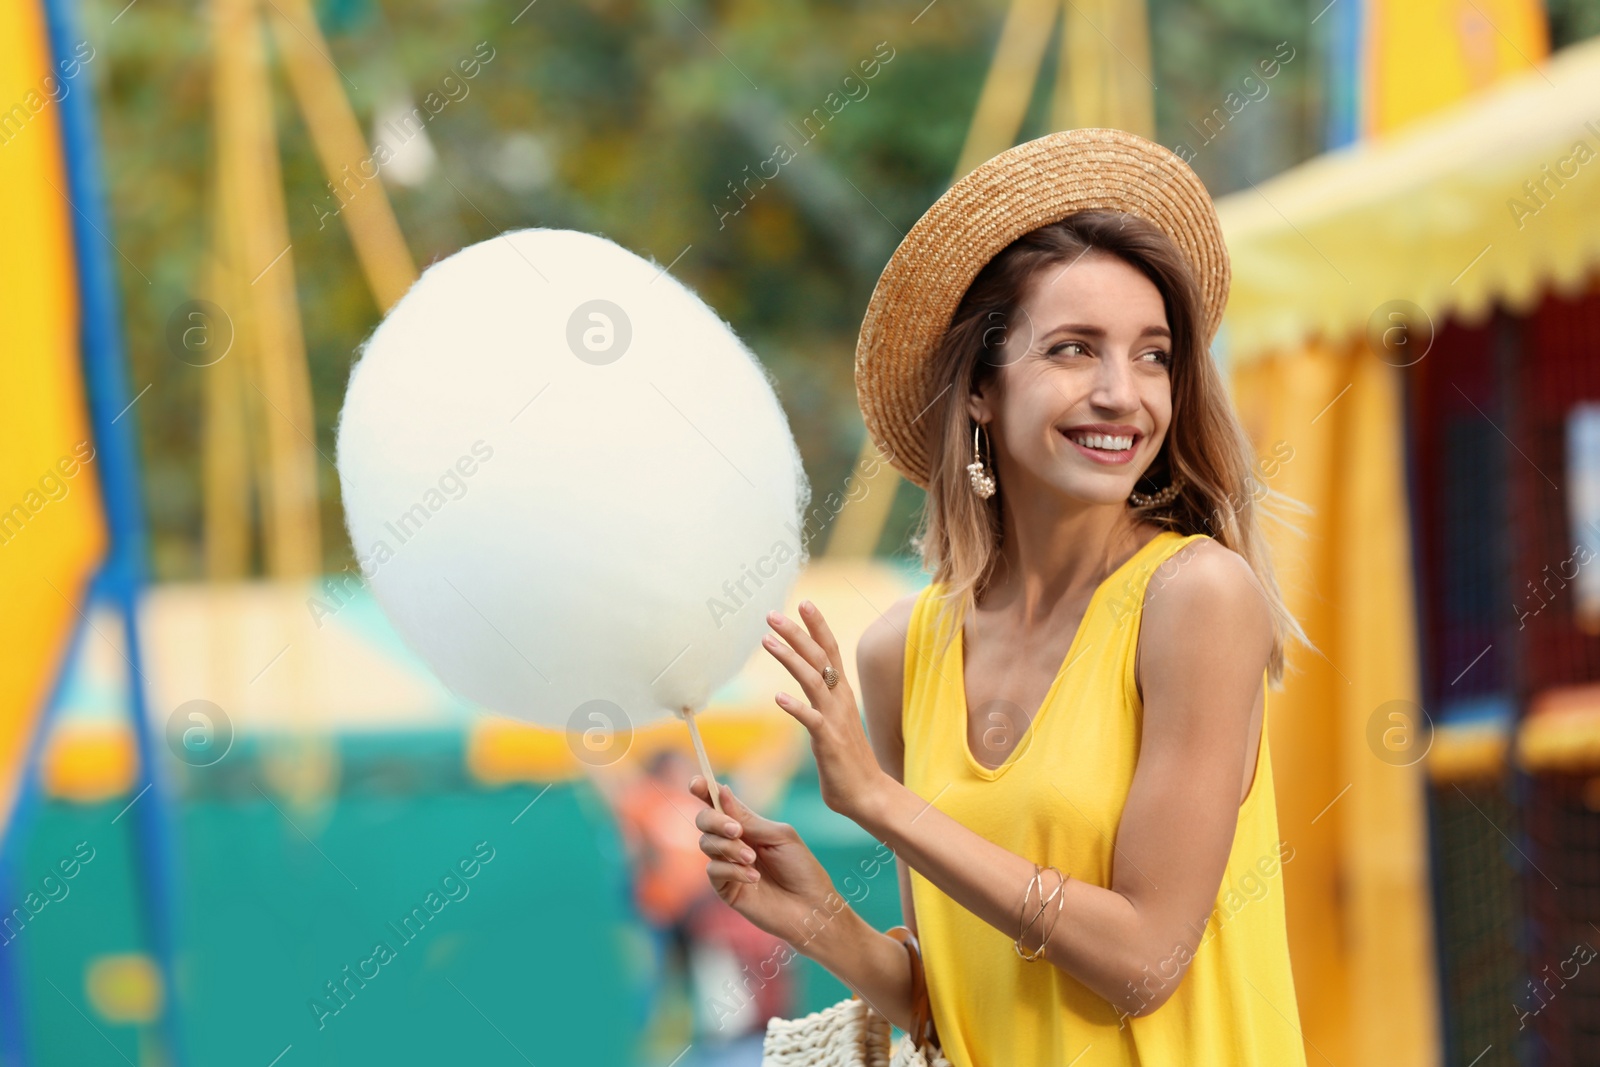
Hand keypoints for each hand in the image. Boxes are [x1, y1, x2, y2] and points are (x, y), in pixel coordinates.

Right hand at [689, 776, 844, 950]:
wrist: (810, 906)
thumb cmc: (801, 868)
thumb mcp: (778, 836)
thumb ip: (748, 819)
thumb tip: (721, 791)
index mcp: (746, 825)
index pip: (718, 804)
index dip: (703, 790)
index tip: (696, 783)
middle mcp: (732, 842)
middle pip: (704, 821)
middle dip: (715, 821)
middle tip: (736, 830)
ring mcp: (726, 865)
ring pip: (706, 844)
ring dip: (729, 848)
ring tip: (752, 859)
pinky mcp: (724, 888)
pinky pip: (713, 870)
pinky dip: (732, 870)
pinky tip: (754, 878)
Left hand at [762, 601, 888, 821]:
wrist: (869, 795)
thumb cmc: (847, 762)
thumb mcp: (833, 724)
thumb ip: (821, 705)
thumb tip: (803, 694)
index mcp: (841, 693)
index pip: (830, 651)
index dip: (817, 626)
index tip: (804, 602)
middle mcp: (840, 699)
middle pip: (818, 657)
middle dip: (796, 633)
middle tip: (772, 614)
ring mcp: (835, 719)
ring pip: (812, 679)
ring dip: (789, 657)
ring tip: (767, 640)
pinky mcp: (829, 741)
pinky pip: (811, 720)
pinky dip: (795, 707)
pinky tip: (778, 697)